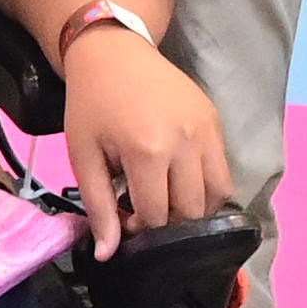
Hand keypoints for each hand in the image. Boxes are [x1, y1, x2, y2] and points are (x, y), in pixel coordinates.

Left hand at [55, 25, 230, 254]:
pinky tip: (181, 181)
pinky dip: (206, 187)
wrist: (114, 52)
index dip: (140, 229)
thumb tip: (107, 255)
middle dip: (168, 223)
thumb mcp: (84, 156)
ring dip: (194, 209)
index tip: (125, 220)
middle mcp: (185, 142)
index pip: (157, 216)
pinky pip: (222, 171)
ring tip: (167, 200)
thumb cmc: (91, 105)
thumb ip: (98, 208)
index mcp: (148, 151)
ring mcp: (206, 131)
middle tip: (145, 211)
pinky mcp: (216, 122)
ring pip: (216, 195)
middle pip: (191, 211)